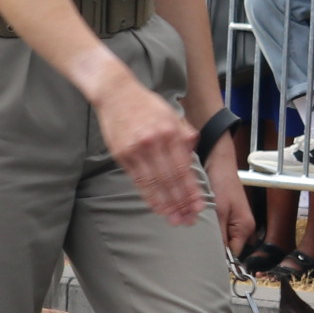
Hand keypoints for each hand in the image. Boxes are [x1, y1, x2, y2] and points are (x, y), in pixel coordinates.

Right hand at [97, 74, 203, 225]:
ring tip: (174, 219)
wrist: (116, 92)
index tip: (198, 206)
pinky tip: (157, 207)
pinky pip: (138, 181)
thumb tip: (193, 153)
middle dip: (181, 203)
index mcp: (170, 132)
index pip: (184, 168)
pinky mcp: (122, 155)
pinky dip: (149, 196)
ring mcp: (137, 150)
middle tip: (188, 219)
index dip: (191, 190)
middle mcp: (155, 142)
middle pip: (170, 180)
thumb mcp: (171, 114)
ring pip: (154, 184)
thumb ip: (184, 134)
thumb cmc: (145, 104)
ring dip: (166, 205)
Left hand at [206, 133, 253, 250]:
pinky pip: (219, 228)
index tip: (203, 256)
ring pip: (222, 238)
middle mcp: (243, 226)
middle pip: (228, 247)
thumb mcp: (219, 210)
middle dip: (213, 246)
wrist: (218, 161)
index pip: (234, 254)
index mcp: (245, 227)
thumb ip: (219, 234)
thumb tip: (215, 254)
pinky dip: (210, 227)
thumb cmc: (222, 182)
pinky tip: (201, 222)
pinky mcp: (227, 215)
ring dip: (211, 236)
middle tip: (197, 243)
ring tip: (198, 231)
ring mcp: (235, 221)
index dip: (219, 257)